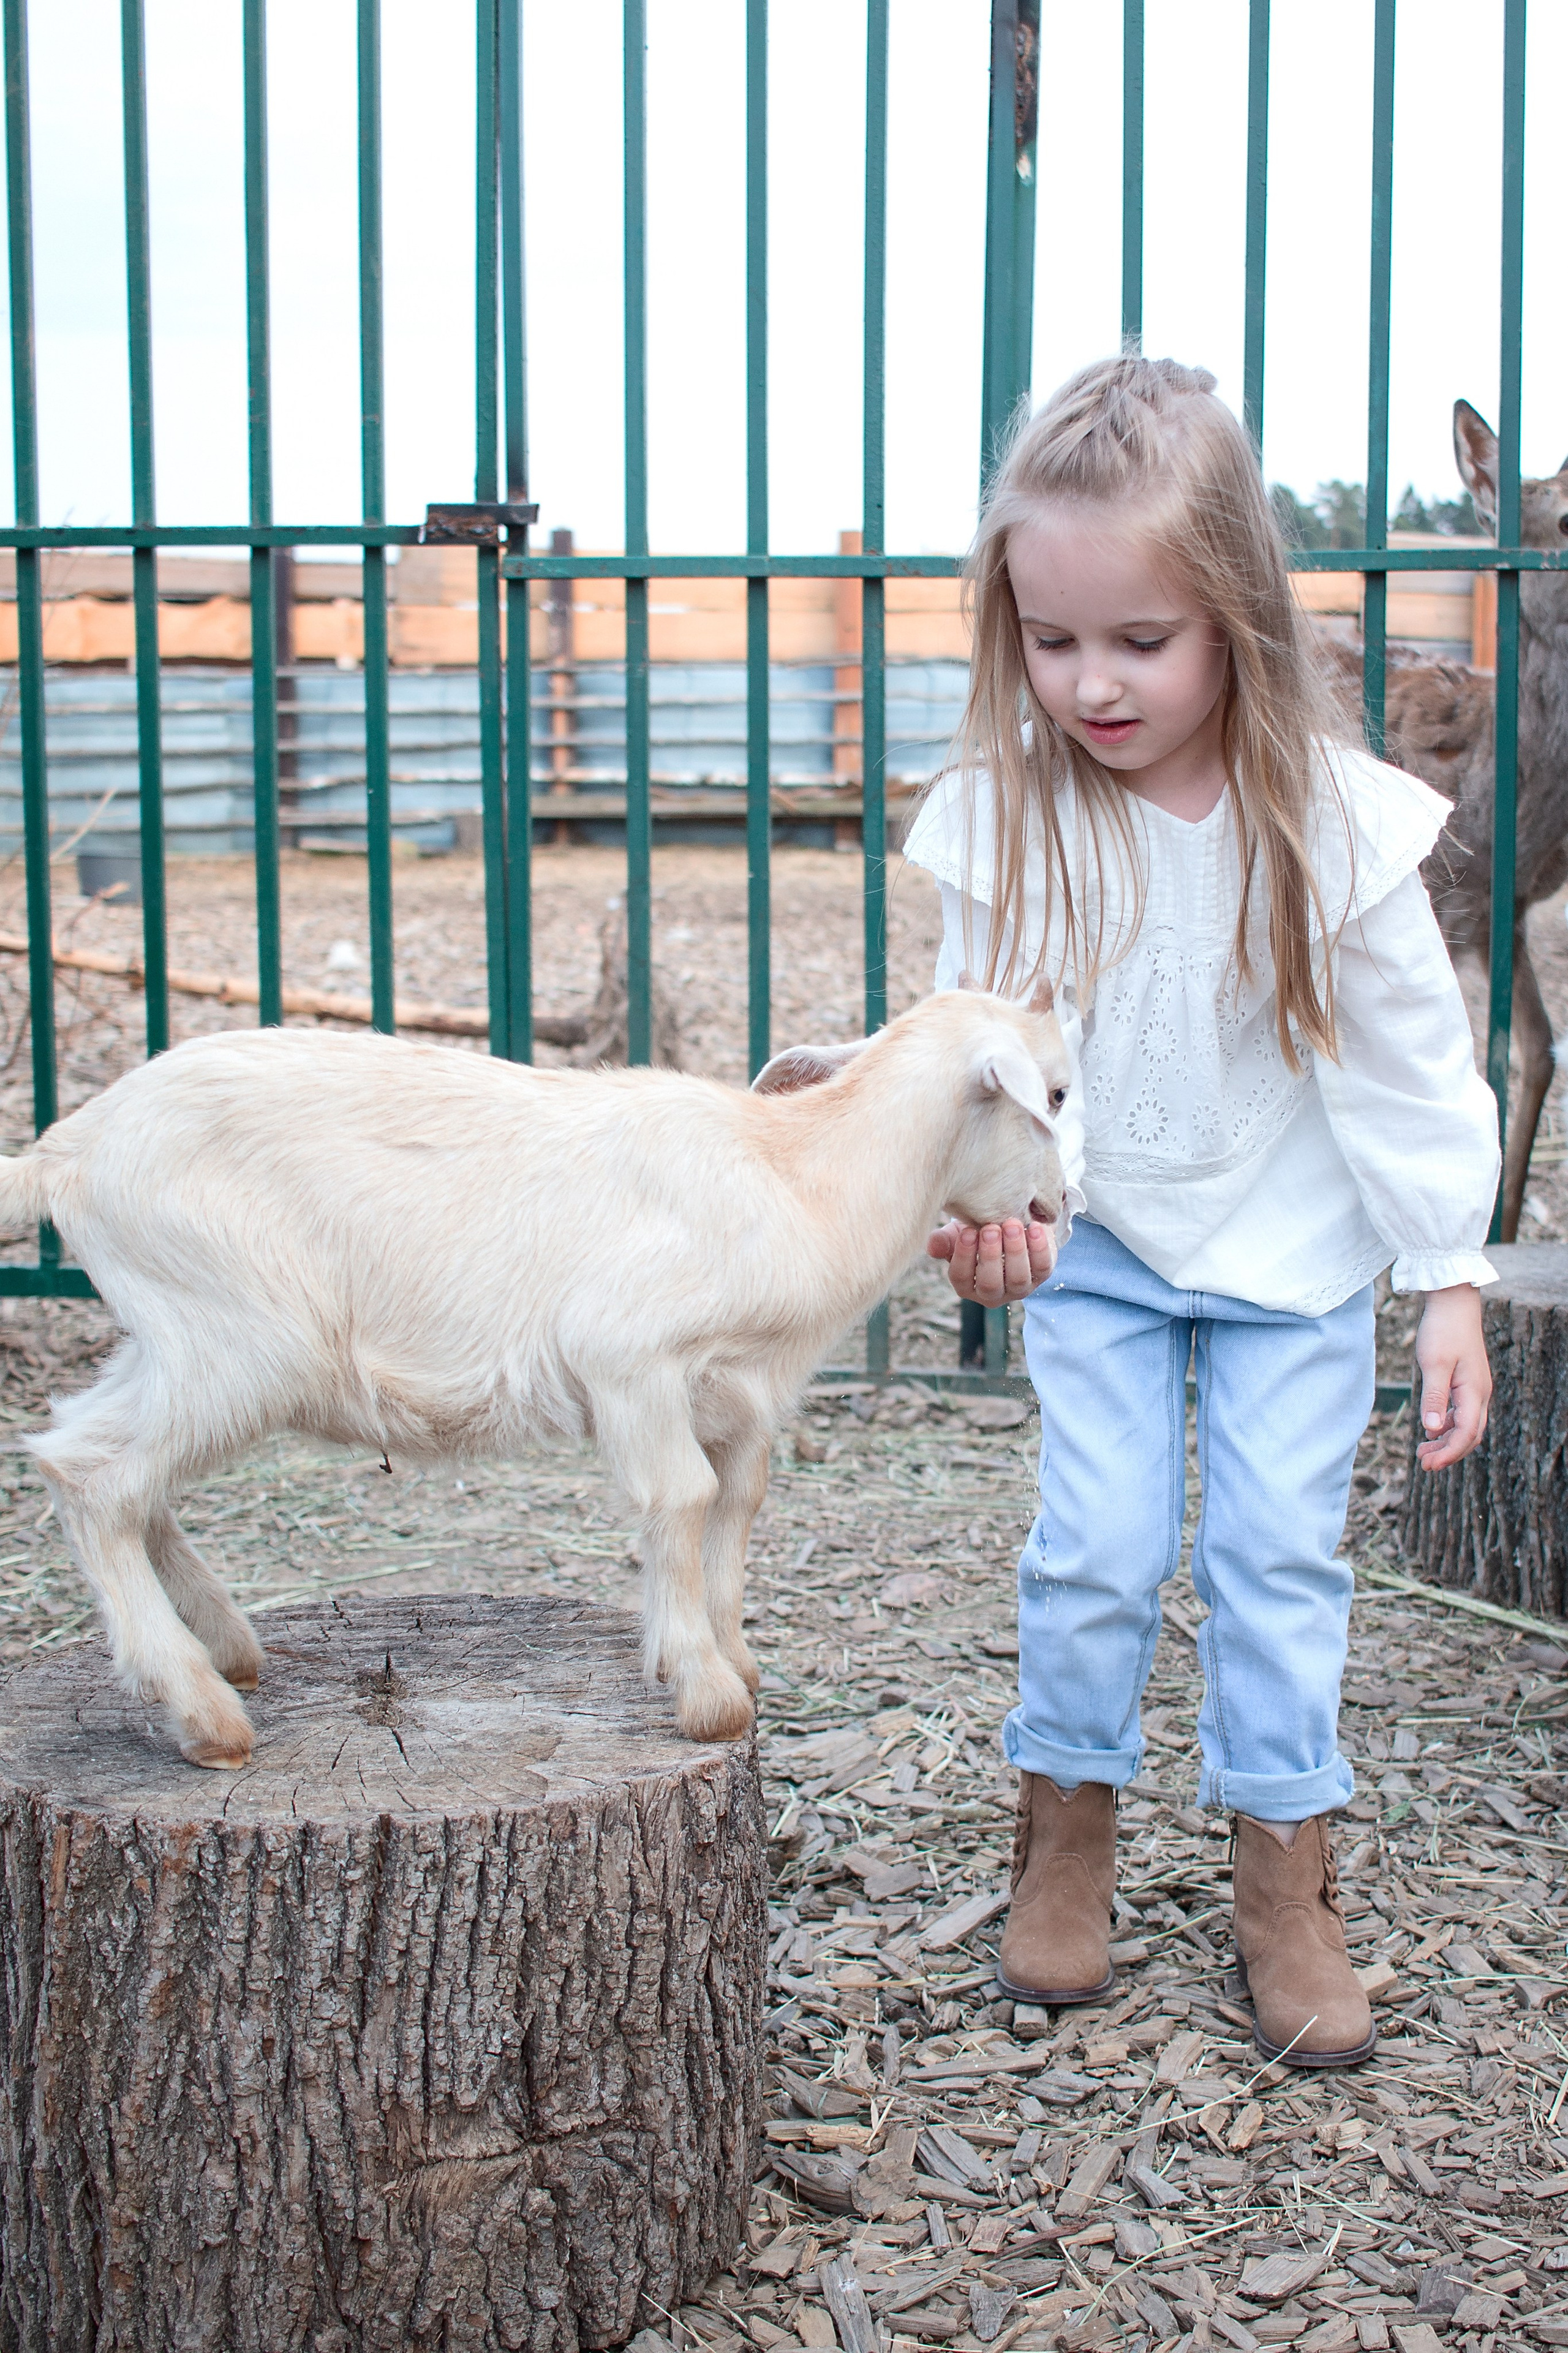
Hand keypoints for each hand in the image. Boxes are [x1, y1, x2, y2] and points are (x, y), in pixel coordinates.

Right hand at [927, 1217, 1056, 1303]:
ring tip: (1012, 1224)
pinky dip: (1040, 1248)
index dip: (964, 1256)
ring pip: (1018, 1278)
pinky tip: (1035, 1227)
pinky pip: (1043, 1267)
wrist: (1010, 1225)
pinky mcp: (1041, 1276)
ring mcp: (1018, 1288)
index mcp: (967, 1285)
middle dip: (990, 1256)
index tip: (968, 1232)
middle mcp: (992, 1293)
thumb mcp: (958, 1234)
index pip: (961, 1278)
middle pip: (990, 1284)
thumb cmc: (978, 1232)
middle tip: (991, 1229)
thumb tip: (932, 1245)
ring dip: (1015, 1251)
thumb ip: (944, 1240)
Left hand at [1414, 1284, 1491, 1471]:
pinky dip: (1447, 1426)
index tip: (1427, 1465)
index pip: (1465, 1435)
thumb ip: (1434, 1397)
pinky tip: (1431, 1428)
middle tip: (1423, 1463)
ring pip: (1466, 1426)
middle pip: (1469, 1435)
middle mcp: (1480, 1394)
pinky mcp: (1467, 1382)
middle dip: (1448, 1453)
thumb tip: (1431, 1429)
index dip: (1447, 1453)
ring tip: (1423, 1451)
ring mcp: (1475, 1388)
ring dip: (1447, 1441)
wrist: (1452, 1303)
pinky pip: (1462, 1413)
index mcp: (1474, 1392)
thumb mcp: (1434, 1364)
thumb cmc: (1443, 1330)